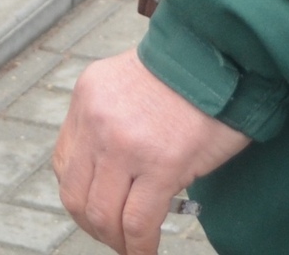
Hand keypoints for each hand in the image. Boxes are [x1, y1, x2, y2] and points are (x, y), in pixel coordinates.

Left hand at [53, 51, 248, 254]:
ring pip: (103, 214)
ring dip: (116, 240)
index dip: (80, 194)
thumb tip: (109, 172)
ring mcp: (127, 144)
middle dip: (93, 225)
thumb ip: (111, 120)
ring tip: (132, 246)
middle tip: (114, 235)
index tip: (96, 209)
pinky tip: (147, 251)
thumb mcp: (128, 82)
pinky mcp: (162, 165)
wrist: (224, 55)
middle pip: (76, 194)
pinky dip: (139, 248)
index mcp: (88, 96)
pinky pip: (138, 223)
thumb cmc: (187, 72)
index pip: (64, 162)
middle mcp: (98, 119)